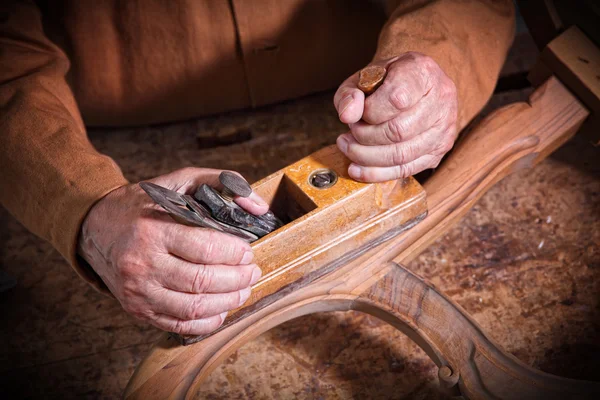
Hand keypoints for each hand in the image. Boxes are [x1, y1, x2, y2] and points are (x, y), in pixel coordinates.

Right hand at [78, 167, 268, 335]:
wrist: (94, 227)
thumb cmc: (141, 204)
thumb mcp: (178, 181)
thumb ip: (219, 182)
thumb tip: (259, 206)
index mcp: (152, 230)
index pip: (205, 248)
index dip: (235, 253)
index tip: (249, 251)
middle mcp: (142, 264)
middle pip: (202, 281)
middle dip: (238, 279)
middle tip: (253, 271)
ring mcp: (138, 291)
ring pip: (193, 307)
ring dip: (228, 302)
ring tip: (244, 290)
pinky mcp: (137, 309)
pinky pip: (178, 324)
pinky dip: (206, 322)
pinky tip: (222, 309)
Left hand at [334, 52, 457, 181]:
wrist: (414, 86)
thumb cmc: (386, 81)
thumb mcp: (363, 77)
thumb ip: (350, 93)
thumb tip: (347, 115)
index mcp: (423, 71)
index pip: (397, 99)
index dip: (369, 112)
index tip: (356, 113)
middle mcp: (441, 99)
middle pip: (398, 131)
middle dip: (364, 137)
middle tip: (349, 133)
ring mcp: (444, 128)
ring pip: (401, 155)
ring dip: (366, 156)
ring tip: (349, 147)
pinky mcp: (438, 152)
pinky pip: (405, 170)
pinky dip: (376, 173)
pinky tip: (357, 169)